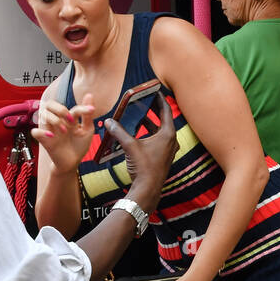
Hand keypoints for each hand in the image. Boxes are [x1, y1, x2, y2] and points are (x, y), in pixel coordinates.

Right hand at [31, 94, 95, 172]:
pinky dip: (42, 131)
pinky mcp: (44, 140)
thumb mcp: (87, 130)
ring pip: (42, 114)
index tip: (90, 111)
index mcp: (67, 118)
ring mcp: (50, 129)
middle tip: (70, 119)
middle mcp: (57, 121)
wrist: (73, 162)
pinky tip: (52, 136)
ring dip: (55, 120)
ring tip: (65, 131)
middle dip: (60, 109)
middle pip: (49, 104)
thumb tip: (89, 95)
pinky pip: (35, 131)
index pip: (71, 107)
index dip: (81, 108)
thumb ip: (87, 115)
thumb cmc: (79, 146)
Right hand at [107, 95, 177, 213]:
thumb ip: (119, 132)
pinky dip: (149, 134)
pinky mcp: (163, 157)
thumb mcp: (130, 146)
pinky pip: (157, 140)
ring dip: (150, 123)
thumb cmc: (144, 167)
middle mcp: (171, 140)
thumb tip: (108, 122)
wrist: (148, 189)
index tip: (155, 91)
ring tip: (138, 116)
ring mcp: (168, 149)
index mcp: (167, 134)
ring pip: (159, 131)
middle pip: (163, 120)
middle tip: (145, 101)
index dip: (160, 99)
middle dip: (153, 110)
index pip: (165, 110)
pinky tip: (138, 134)